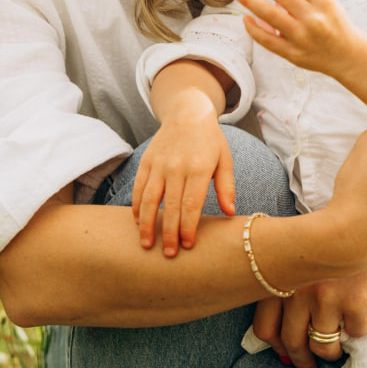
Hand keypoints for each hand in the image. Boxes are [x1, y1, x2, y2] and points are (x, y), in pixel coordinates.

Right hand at [131, 105, 235, 257]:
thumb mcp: (225, 159)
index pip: (191, 204)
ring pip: (150, 199)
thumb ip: (226, 186)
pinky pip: (139, 187)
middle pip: (171, 206)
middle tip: (169, 255)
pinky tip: (137, 222)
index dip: (188, 227)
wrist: (187, 112)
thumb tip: (230, 213)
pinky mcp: (147, 161)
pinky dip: (137, 206)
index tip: (187, 246)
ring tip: (147, 245)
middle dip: (169, 233)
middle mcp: (177, 166)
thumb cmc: (210, 140)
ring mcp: (159, 164)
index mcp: (199, 168)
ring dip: (147, 224)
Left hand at [235, 0, 361, 75]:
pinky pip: (268, 40)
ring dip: (252, 2)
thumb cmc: (332, 22)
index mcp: (324, 1)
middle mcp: (314, 19)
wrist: (347, 55)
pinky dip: (254, 29)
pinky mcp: (293, 54)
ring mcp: (302, 38)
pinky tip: (246, 18)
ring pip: (272, 16)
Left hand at [252, 250, 366, 367]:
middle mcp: (300, 289)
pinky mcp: (357, 304)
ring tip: (335, 349)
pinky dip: (358, 329)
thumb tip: (278, 339)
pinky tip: (360, 316)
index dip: (275, 346)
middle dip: (301, 360)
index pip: (265, 327)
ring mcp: (328, 298)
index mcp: (282, 277)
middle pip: (293, 342)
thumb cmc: (333, 241)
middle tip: (308, 366)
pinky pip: (355, 334)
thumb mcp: (302, 259)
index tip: (284, 353)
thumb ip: (288, 289)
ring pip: (323, 346)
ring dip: (329, 353)